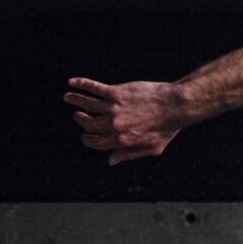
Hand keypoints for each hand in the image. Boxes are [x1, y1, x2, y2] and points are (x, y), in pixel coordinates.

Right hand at [63, 77, 189, 163]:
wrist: (175, 105)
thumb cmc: (166, 128)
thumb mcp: (151, 149)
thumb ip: (129, 155)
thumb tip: (110, 161)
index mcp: (121, 141)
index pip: (95, 143)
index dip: (88, 140)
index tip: (85, 135)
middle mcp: (114, 125)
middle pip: (88, 124)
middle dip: (81, 121)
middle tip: (78, 116)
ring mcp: (113, 108)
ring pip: (86, 105)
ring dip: (74, 100)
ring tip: (67, 98)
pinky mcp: (116, 93)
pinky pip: (93, 88)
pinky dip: (81, 84)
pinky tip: (72, 82)